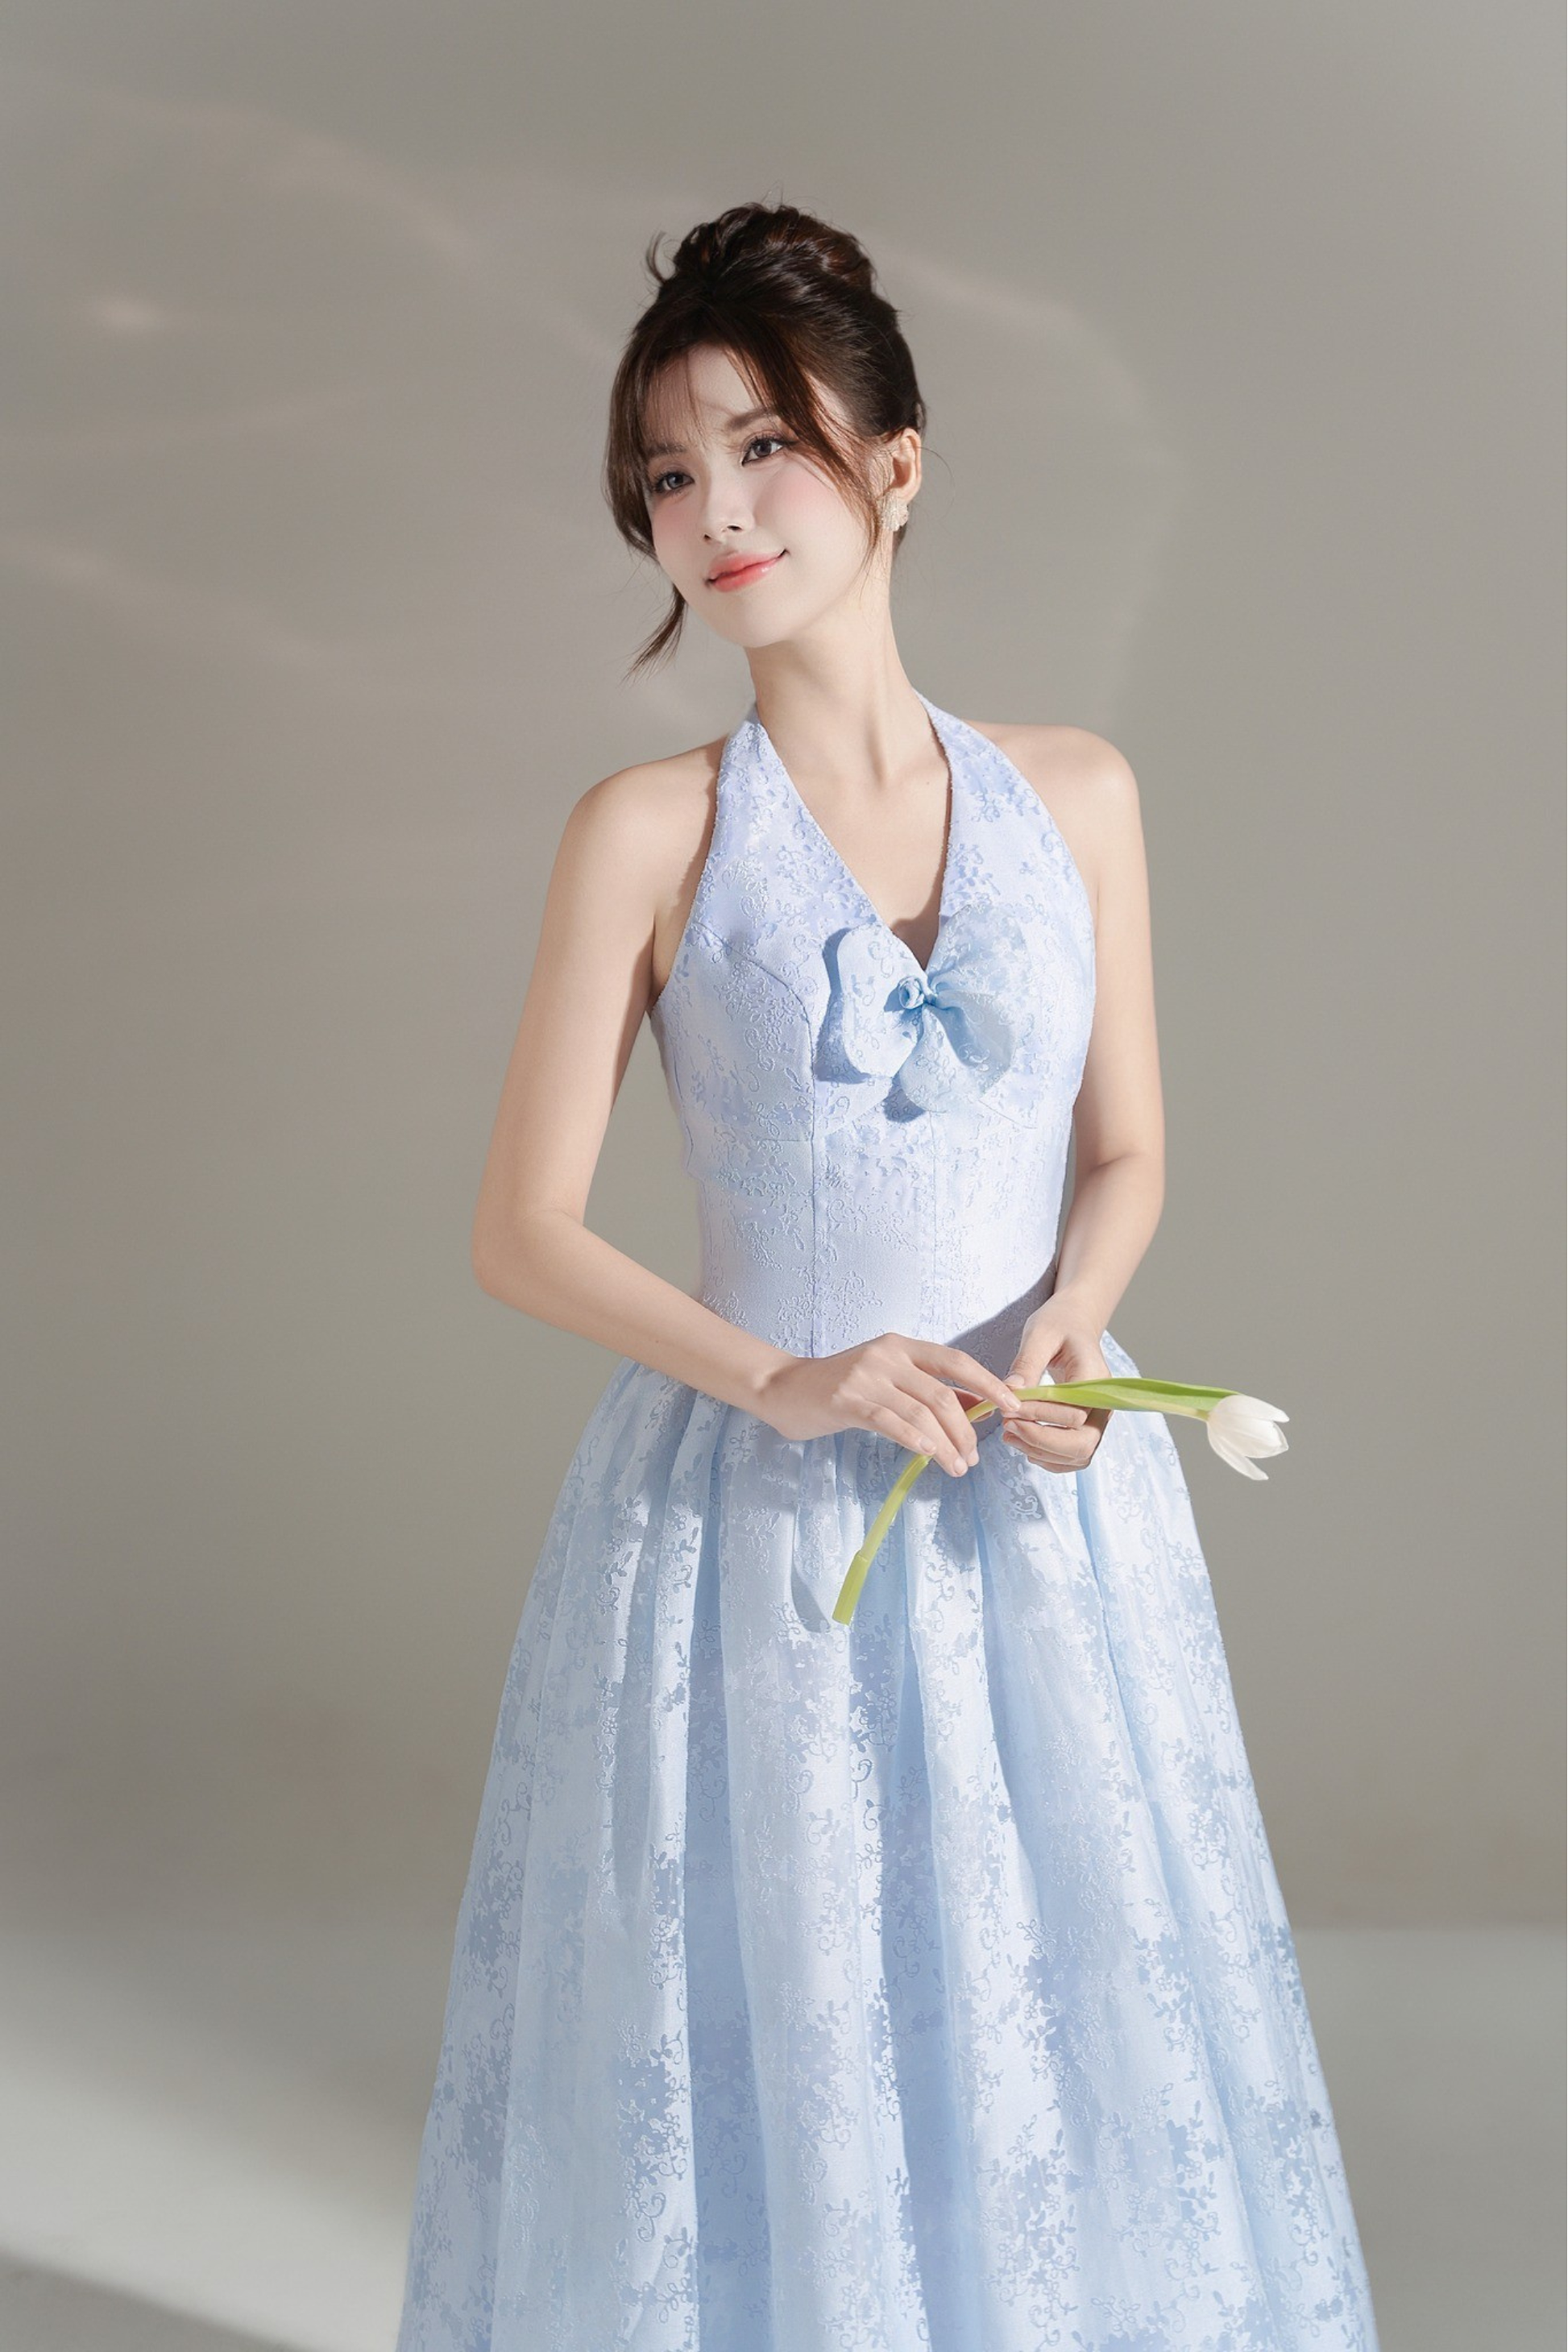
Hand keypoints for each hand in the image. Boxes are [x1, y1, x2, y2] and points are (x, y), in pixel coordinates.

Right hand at [757, 1331, 1026, 1478]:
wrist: (782, 1387)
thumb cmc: (838, 1387)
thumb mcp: (887, 1379)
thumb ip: (924, 1389)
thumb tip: (975, 1407)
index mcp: (901, 1346)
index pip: (955, 1361)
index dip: (988, 1383)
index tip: (1013, 1406)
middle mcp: (886, 1355)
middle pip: (941, 1393)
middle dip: (964, 1429)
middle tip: (972, 1458)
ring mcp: (865, 1375)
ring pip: (920, 1411)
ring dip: (945, 1444)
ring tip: (956, 1468)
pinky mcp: (846, 1399)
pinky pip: (888, 1420)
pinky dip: (913, 1438)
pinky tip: (928, 1454)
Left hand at [998, 1298, 1110, 1472]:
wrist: (1073, 1326)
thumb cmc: (1058, 1325)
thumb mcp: (1040, 1334)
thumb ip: (1027, 1363)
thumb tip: (1011, 1392)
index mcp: (1096, 1379)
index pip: (1074, 1414)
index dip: (1039, 1416)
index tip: (1007, 1408)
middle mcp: (1103, 1405)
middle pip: (1082, 1444)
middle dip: (1041, 1440)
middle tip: (1007, 1427)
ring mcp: (1097, 1420)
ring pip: (1078, 1455)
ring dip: (1041, 1452)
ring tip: (1009, 1435)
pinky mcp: (1087, 1428)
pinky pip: (1073, 1457)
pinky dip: (1048, 1458)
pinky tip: (1024, 1443)